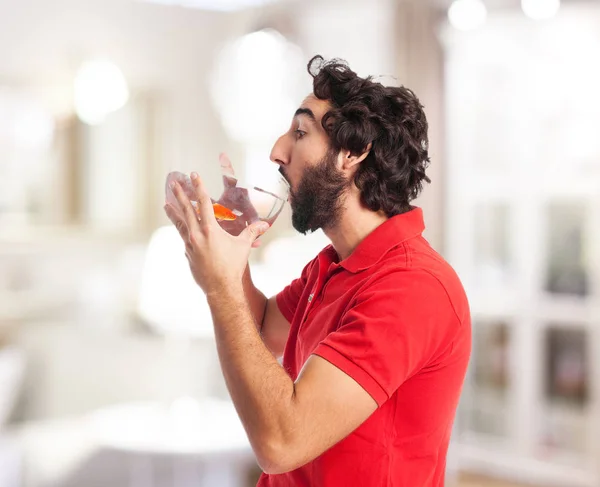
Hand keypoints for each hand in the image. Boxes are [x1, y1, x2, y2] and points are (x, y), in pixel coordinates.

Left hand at [164, 172, 269, 294]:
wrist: (221, 288)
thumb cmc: (232, 266)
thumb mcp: (243, 246)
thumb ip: (252, 232)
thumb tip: (265, 225)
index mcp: (210, 229)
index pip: (203, 203)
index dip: (199, 187)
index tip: (194, 176)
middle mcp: (196, 235)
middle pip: (186, 210)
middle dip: (180, 195)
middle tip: (174, 184)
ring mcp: (190, 245)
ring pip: (180, 224)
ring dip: (174, 213)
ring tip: (166, 205)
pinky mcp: (188, 255)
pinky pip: (185, 239)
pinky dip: (184, 232)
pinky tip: (184, 231)